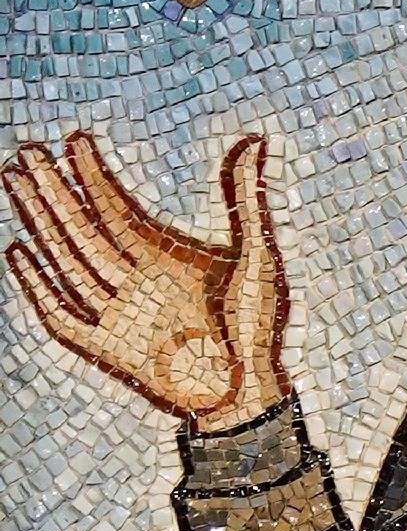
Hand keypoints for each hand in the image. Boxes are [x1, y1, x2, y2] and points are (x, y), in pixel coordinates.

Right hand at [4, 132, 289, 431]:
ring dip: (41, 221)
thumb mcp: (257, 255)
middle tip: (27, 151)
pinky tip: (17, 252)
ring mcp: (117, 311)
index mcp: (165, 255)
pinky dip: (38, 286)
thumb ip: (246, 198)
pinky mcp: (106, 347)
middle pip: (83, 226)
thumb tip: (254, 139)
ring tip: (16, 180)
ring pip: (67, 258)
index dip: (95, 173)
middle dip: (54, 189)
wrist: (247, 391)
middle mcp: (135, 278)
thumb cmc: (258, 326)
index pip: (117, 206)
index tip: (76, 139)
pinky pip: (61, 314)